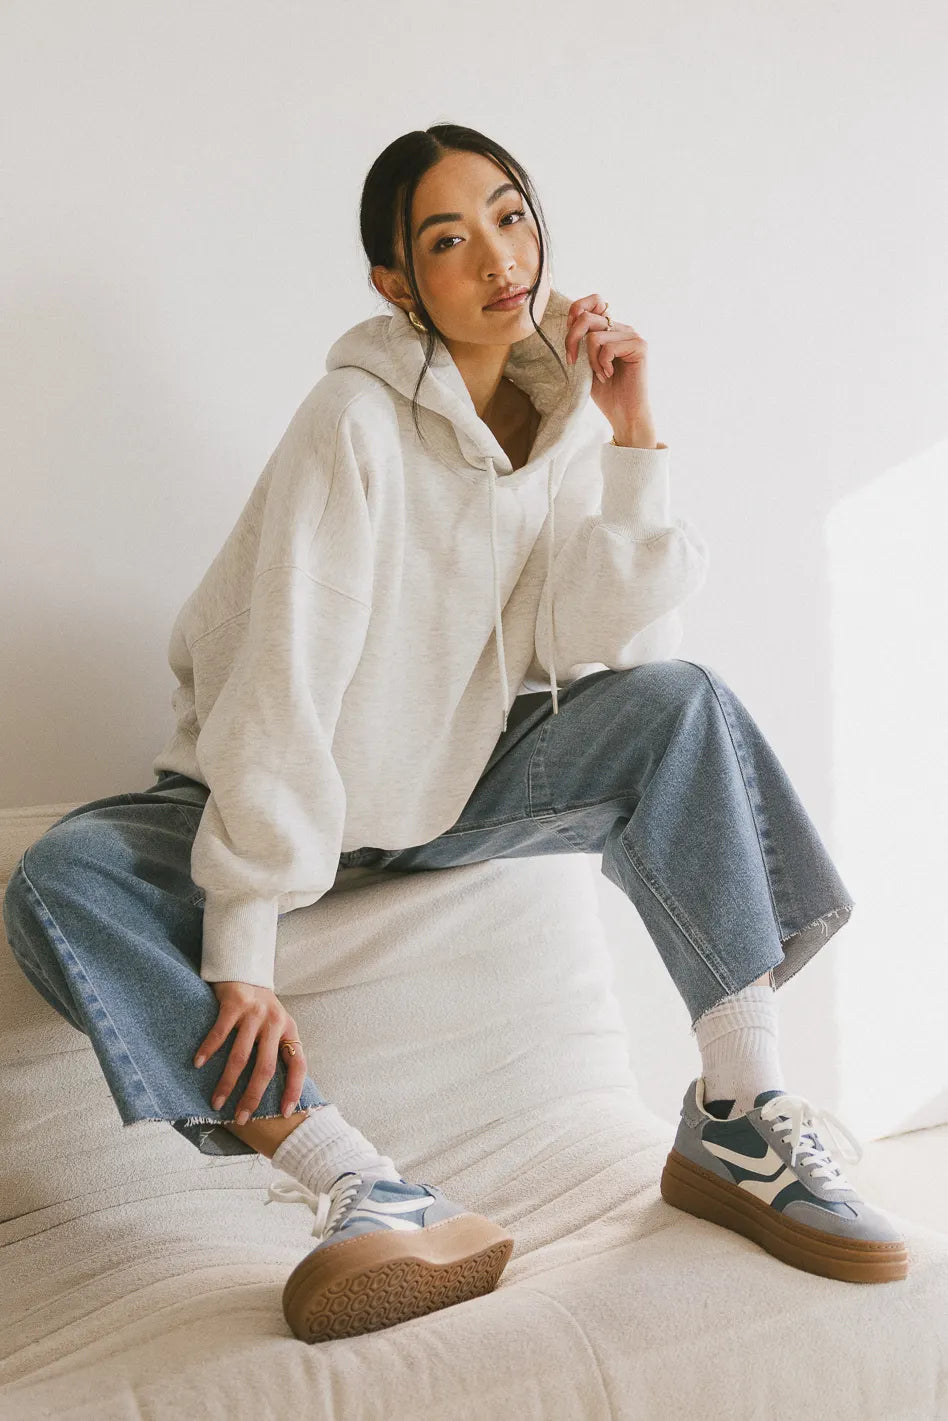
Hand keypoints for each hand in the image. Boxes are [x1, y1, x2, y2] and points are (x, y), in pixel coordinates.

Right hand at [193, 981, 306, 1123]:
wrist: (244, 968)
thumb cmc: (259, 1006)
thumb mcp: (276, 1025)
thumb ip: (276, 1049)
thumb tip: (273, 1091)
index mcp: (289, 1030)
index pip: (298, 1064)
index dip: (293, 1089)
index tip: (283, 1113)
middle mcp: (275, 1022)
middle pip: (265, 1068)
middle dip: (253, 1096)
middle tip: (241, 1118)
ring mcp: (254, 1013)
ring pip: (240, 1056)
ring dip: (227, 1083)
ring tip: (217, 1102)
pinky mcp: (234, 1003)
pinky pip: (220, 1033)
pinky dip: (208, 1050)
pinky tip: (198, 1065)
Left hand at [564, 292, 655, 442]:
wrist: (623, 413)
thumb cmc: (604, 391)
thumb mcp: (585, 362)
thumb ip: (580, 340)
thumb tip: (570, 319)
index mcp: (610, 328)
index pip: (594, 301)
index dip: (575, 312)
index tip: (570, 341)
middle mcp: (622, 328)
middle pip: (587, 317)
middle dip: (571, 340)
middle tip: (572, 361)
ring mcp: (632, 335)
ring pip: (595, 336)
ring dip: (591, 360)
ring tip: (599, 375)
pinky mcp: (639, 346)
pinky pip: (608, 348)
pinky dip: (602, 365)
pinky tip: (609, 376)